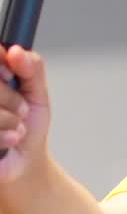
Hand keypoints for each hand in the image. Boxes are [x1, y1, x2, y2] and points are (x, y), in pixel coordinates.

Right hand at [0, 45, 50, 183]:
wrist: (24, 162)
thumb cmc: (27, 125)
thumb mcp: (37, 92)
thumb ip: (31, 68)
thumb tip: (16, 51)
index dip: (1, 63)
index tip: (10, 74)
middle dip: (12, 99)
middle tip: (20, 110)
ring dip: (11, 121)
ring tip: (15, 129)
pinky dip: (5, 138)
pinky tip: (9, 141)